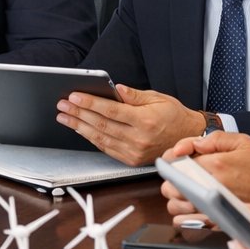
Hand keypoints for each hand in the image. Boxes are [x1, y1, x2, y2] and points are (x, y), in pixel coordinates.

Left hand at [55, 84, 205, 165]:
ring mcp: (134, 151)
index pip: (112, 111)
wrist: (187, 138)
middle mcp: (139, 138)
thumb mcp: (158, 98)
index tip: (74, 97)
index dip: (90, 103)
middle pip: (102, 125)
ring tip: (64, 117)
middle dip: (79, 114)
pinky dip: (90, 138)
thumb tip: (115, 88)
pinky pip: (106, 148)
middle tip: (62, 105)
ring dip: (79, 127)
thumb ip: (134, 95)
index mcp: (146, 120)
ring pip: (100, 138)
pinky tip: (79, 129)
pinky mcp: (131, 160)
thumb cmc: (173, 115)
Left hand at [159, 132, 249, 215]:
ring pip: (176, 205)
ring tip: (186, 190)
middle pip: (172, 186)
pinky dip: (183, 215)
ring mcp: (214, 207)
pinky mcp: (218, 221)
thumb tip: (190, 145)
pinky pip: (188, 222)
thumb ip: (213, 139)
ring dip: (175, 197)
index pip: (178, 163)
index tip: (177, 160)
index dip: (173, 161)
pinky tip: (190, 206)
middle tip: (182, 175)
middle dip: (172, 179)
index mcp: (217, 166)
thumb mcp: (242, 142)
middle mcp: (213, 188)